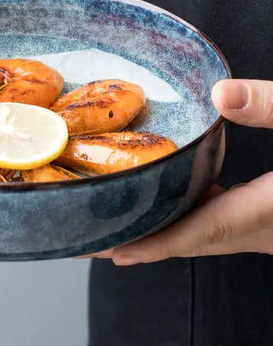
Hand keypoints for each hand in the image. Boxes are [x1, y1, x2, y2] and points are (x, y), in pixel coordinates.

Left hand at [86, 79, 272, 264]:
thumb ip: (271, 105)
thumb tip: (220, 94)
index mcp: (267, 210)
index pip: (204, 230)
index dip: (156, 243)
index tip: (115, 252)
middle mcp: (261, 228)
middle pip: (189, 240)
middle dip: (139, 242)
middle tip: (90, 239)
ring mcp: (262, 226)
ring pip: (200, 233)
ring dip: (157, 230)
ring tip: (111, 222)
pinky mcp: (264, 216)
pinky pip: (213, 220)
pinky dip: (181, 214)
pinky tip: (162, 195)